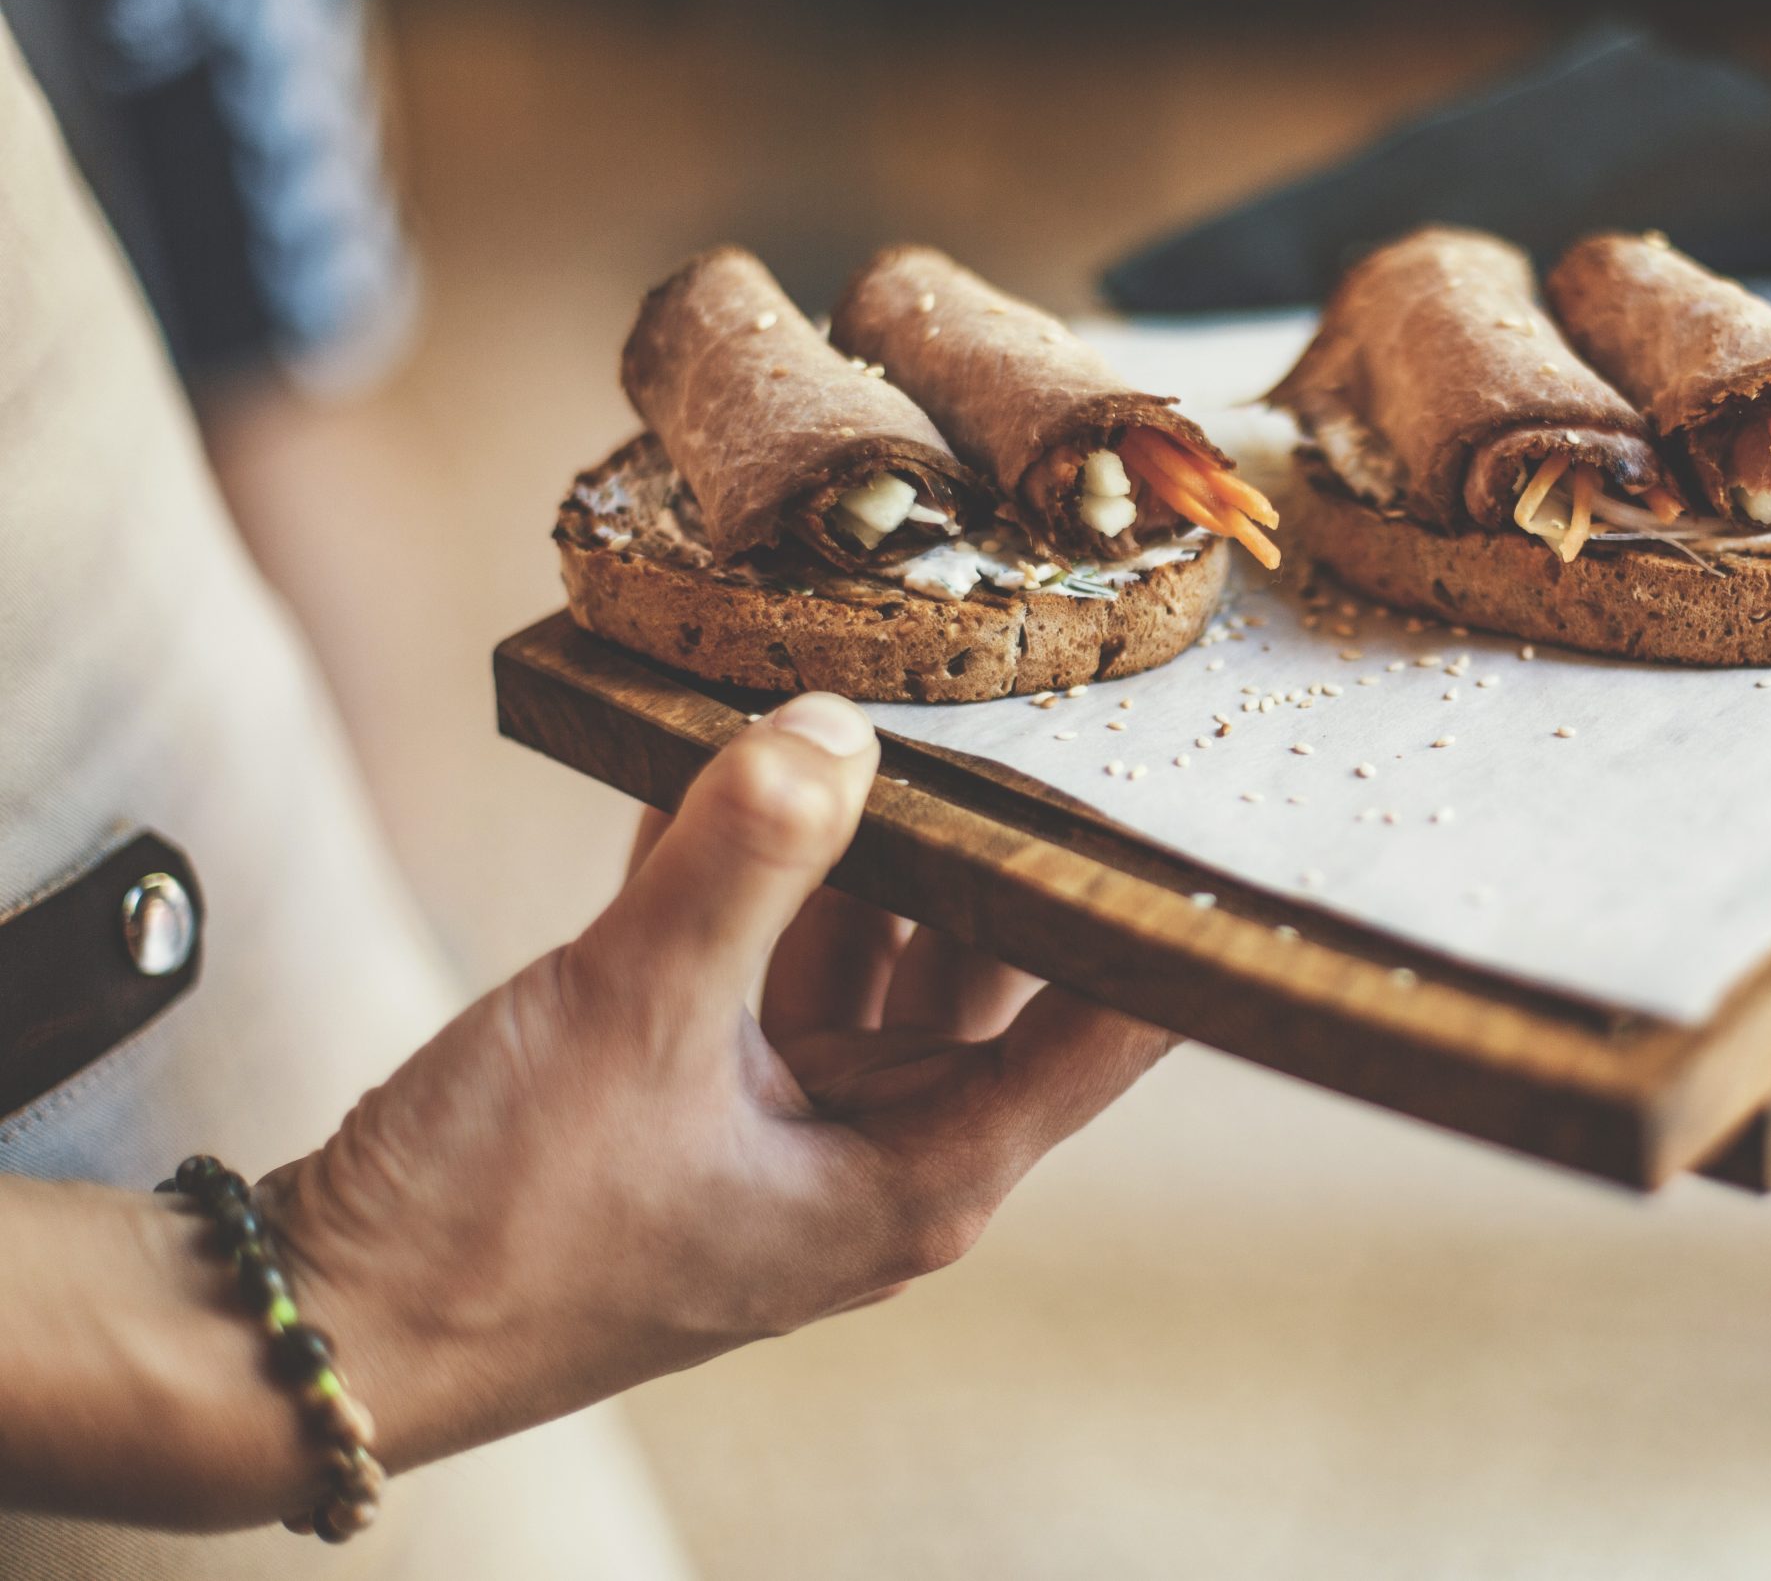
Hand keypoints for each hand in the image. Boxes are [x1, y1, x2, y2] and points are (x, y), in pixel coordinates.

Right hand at [261, 692, 1170, 1473]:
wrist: (329, 1326)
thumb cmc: (495, 1230)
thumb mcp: (633, 1018)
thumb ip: (745, 860)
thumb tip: (839, 720)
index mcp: (916, 1173)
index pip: (1101, 1030)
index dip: (1161, 916)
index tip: (1206, 794)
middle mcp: (878, 1144)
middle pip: (985, 960)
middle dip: (991, 831)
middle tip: (1028, 683)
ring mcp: (791, 1112)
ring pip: (868, 937)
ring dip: (860, 829)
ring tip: (884, 681)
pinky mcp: (703, 1079)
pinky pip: (763, 945)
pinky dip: (754, 860)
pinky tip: (743, 743)